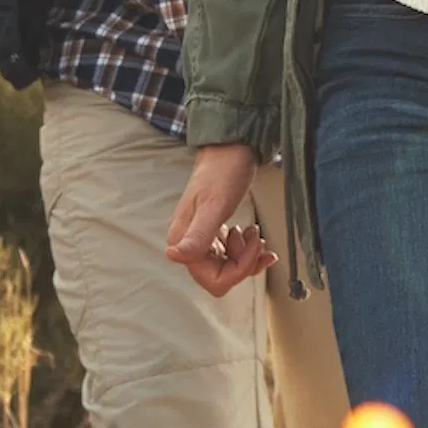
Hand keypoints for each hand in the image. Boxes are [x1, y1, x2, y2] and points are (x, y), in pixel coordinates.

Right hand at [164, 141, 274, 295]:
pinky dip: (246, 249)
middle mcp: (188, 242)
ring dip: (246, 254)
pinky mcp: (213, 231)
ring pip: (226, 266)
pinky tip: (253, 236)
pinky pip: (230, 254)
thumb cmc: (223, 171)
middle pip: (220, 276)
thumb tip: (173, 255)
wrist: (231, 148)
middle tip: (254, 238)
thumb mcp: (214, 206)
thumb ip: (197, 235)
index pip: (211, 279)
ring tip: (252, 232)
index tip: (252, 247)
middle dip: (243, 262)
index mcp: (183, 239)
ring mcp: (201, 237)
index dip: (238, 270)